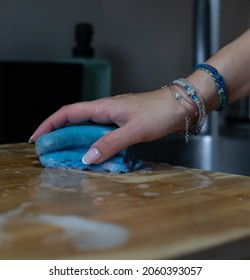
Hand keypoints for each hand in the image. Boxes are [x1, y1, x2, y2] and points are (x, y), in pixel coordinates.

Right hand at [30, 88, 185, 163]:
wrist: (181, 105)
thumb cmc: (160, 112)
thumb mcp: (134, 130)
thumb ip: (110, 144)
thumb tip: (87, 158)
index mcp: (103, 107)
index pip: (68, 113)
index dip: (50, 123)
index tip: (37, 137)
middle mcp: (105, 110)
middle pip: (74, 120)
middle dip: (58, 133)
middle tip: (49, 151)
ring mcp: (113, 117)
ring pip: (87, 128)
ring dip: (75, 140)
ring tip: (66, 155)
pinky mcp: (122, 124)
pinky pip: (101, 134)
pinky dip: (92, 143)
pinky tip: (94, 154)